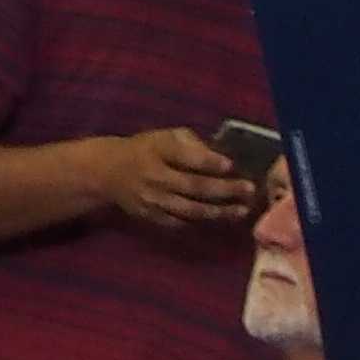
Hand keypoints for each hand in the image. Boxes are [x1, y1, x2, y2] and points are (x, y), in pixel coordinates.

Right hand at [95, 123, 258, 229]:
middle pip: (193, 187)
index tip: (231, 165)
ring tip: (241, 210)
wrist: (110, 173)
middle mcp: (154, 176)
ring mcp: (152, 201)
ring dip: (219, 212)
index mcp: (156, 150)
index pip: (185, 156)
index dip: (209, 162)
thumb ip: (191, 144)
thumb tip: (220, 159)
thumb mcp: (164, 137)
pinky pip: (182, 223)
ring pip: (190, 210)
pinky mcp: (152, 218)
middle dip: (224, 190)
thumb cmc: (146, 150)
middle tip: (249, 190)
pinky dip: (203, 222)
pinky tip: (221, 218)